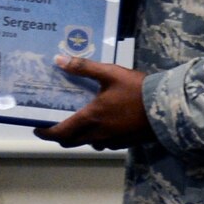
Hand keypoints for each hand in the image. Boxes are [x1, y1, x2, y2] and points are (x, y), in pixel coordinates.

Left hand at [35, 57, 154, 150]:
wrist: (166, 107)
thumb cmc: (136, 90)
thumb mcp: (110, 73)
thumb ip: (84, 67)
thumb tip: (59, 60)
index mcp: (90, 118)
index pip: (60, 132)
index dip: (45, 132)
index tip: (37, 127)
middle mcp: (97, 134)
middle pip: (71, 142)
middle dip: (60, 136)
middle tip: (55, 125)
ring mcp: (112, 141)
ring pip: (88, 143)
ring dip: (80, 137)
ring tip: (79, 122)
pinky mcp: (124, 143)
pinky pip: (104, 143)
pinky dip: (97, 136)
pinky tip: (103, 123)